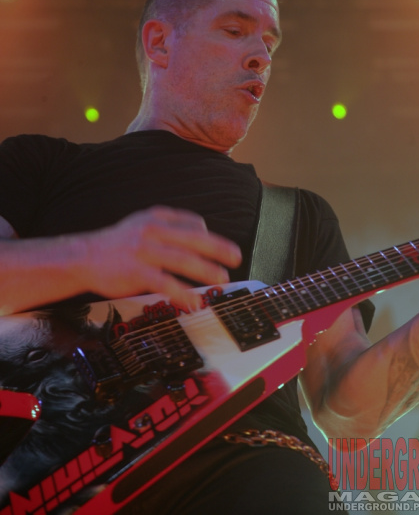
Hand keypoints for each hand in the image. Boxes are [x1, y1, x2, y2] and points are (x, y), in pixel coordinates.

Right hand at [80, 206, 241, 307]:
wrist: (82, 257)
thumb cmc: (116, 243)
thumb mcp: (141, 223)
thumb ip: (168, 225)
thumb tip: (201, 230)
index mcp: (156, 218)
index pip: (191, 222)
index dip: (209, 235)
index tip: (223, 248)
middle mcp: (152, 231)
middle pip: (193, 238)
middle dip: (218, 248)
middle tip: (236, 257)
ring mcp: (144, 251)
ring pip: (182, 259)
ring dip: (206, 270)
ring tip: (222, 278)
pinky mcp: (136, 272)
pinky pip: (165, 282)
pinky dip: (182, 292)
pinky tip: (194, 300)